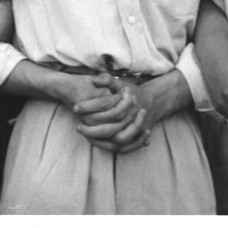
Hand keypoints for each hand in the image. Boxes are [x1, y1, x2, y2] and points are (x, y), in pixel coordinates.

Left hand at [76, 71, 191, 154]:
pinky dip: (108, 147)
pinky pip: (122, 148)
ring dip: (98, 140)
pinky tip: (95, 142)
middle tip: (78, 126)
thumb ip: (106, 79)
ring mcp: (134, 129)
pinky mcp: (135, 138)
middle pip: (108, 128)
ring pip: (115, 141)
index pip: (104, 104)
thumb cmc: (131, 92)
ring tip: (85, 134)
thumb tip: (93, 81)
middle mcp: (131, 116)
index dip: (88, 106)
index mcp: (126, 101)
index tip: (75, 107)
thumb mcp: (120, 83)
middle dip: (90, 130)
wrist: (152, 101)